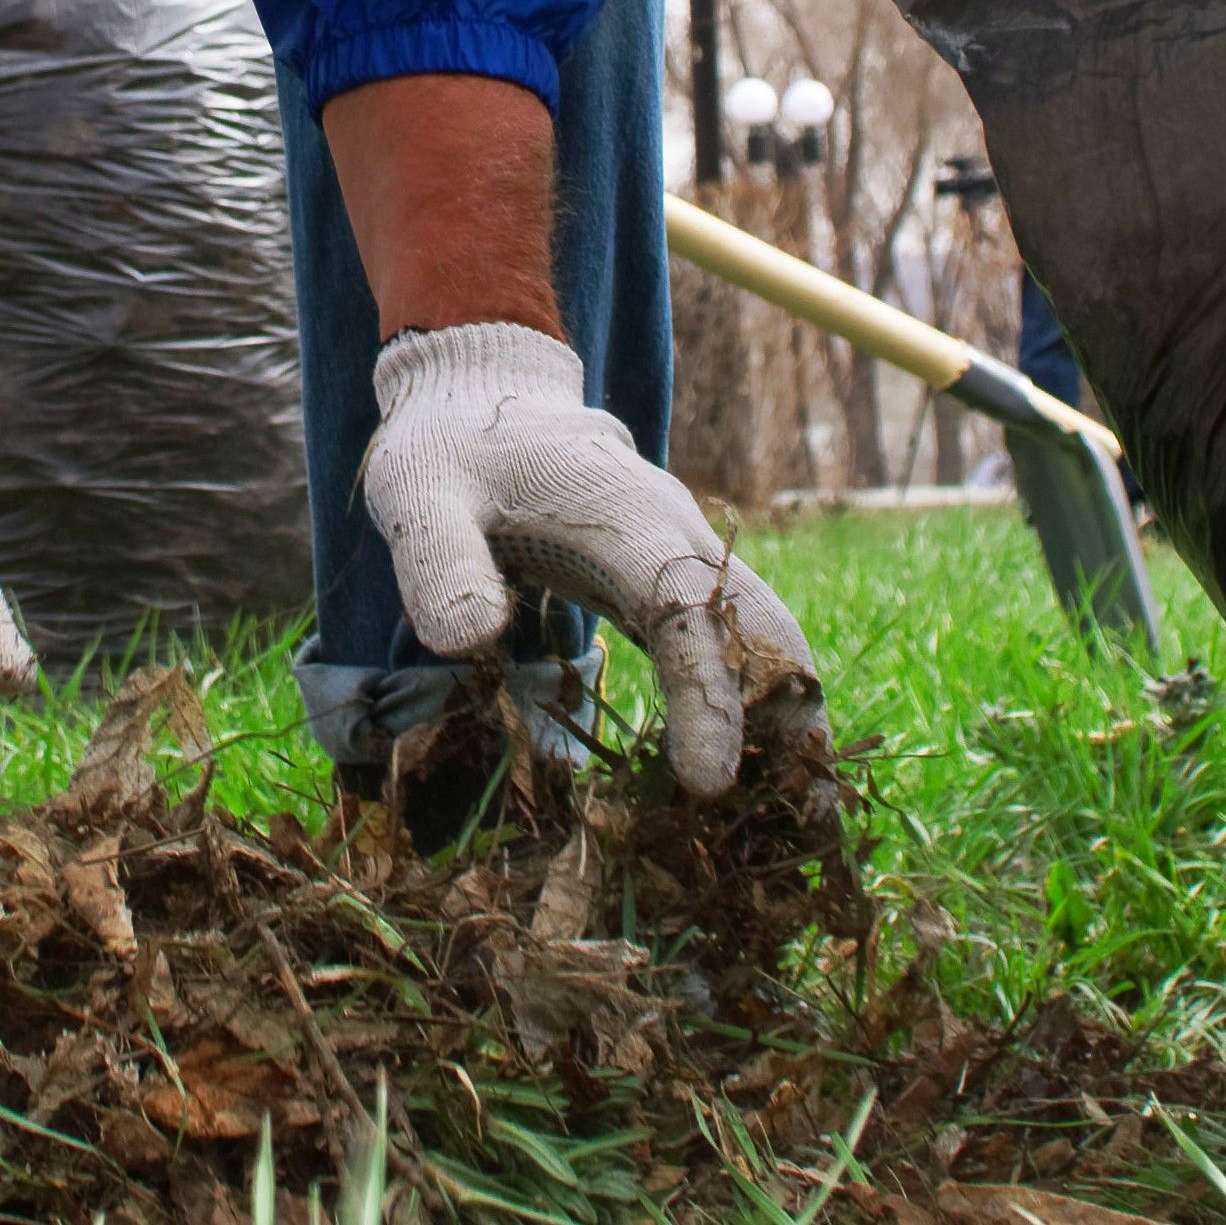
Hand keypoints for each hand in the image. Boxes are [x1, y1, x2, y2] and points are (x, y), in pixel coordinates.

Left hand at [360, 323, 819, 795]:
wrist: (485, 400)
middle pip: (765, 628)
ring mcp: (685, 557)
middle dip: (793, 720)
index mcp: (626, 516)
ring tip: (801, 820)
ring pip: (766, 638)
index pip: (687, 613)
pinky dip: (755, 705)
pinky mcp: (674, 583)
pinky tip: (748, 777)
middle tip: (808, 825)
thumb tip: (472, 642)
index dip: (708, 698)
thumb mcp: (417, 497)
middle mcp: (678, 536)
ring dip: (789, 719)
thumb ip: (441, 563)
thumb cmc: (448, 454)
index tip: (711, 785)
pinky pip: (733, 644)